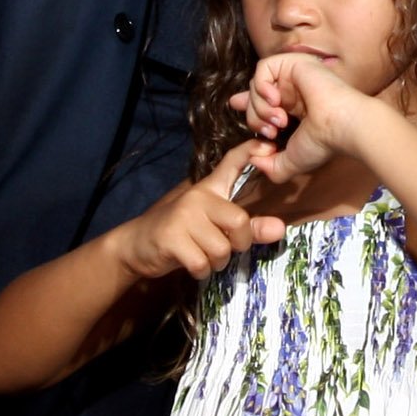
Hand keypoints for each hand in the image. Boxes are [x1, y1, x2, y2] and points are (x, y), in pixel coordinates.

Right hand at [112, 143, 286, 282]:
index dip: (251, 151)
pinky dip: (201, 271)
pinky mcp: (171, 237)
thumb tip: (280, 228)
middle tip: (224, 248)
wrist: (136, 245)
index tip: (269, 144)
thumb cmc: (181, 234)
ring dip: (216, 262)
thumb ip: (247, 227)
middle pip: (239, 222)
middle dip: (239, 244)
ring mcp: (183, 216)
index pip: (231, 162)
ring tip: (202, 255)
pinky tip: (191, 264)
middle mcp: (198, 197)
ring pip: (221, 249)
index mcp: (209, 189)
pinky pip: (202, 263)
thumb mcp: (215, 228)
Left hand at [232, 52, 370, 177]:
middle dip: (255, 117)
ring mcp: (292, 75)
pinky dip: (262, 88)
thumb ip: (271, 165)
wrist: (340, 126)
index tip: (236, 105)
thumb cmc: (322, 143)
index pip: (263, 98)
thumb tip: (254, 159)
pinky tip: (277, 101)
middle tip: (271, 132)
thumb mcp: (291, 161)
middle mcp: (292, 89)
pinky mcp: (293, 63)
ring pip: (256, 85)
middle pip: (254, 96)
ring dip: (260, 107)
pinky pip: (262, 69)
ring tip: (279, 120)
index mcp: (294, 106)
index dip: (247, 102)